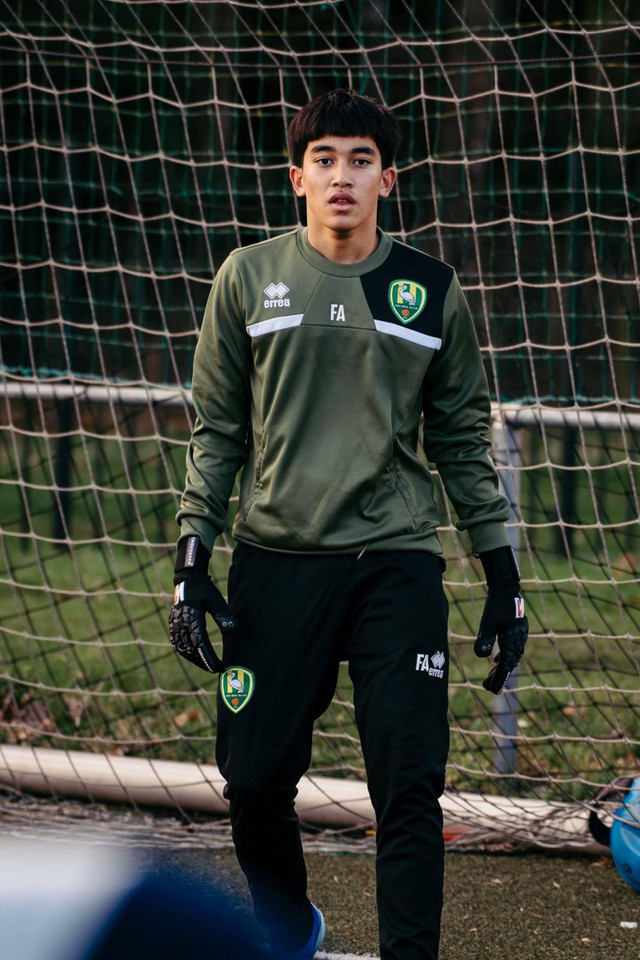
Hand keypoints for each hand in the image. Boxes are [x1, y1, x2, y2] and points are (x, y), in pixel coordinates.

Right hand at [168, 536, 236, 673]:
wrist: (187, 578)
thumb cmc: (203, 588)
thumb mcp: (216, 599)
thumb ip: (223, 615)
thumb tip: (233, 631)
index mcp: (191, 618)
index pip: (200, 644)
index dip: (208, 657)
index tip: (217, 667)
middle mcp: (180, 624)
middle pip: (191, 649)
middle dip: (202, 661)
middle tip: (215, 669)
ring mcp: (175, 625)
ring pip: (183, 648)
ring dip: (194, 658)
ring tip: (206, 665)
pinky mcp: (174, 624)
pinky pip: (178, 643)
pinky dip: (186, 651)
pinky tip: (194, 656)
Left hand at [474, 546, 527, 694]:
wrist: (507, 589)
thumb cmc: (497, 604)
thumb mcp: (488, 621)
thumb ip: (485, 638)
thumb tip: (480, 656)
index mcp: (513, 639)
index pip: (506, 665)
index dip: (499, 679)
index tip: (492, 690)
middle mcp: (519, 640)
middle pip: (509, 663)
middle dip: (499, 676)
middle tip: (488, 688)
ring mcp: (519, 636)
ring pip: (510, 657)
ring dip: (501, 668)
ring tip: (490, 678)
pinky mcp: (517, 631)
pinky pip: (511, 649)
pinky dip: (504, 657)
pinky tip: (495, 661)